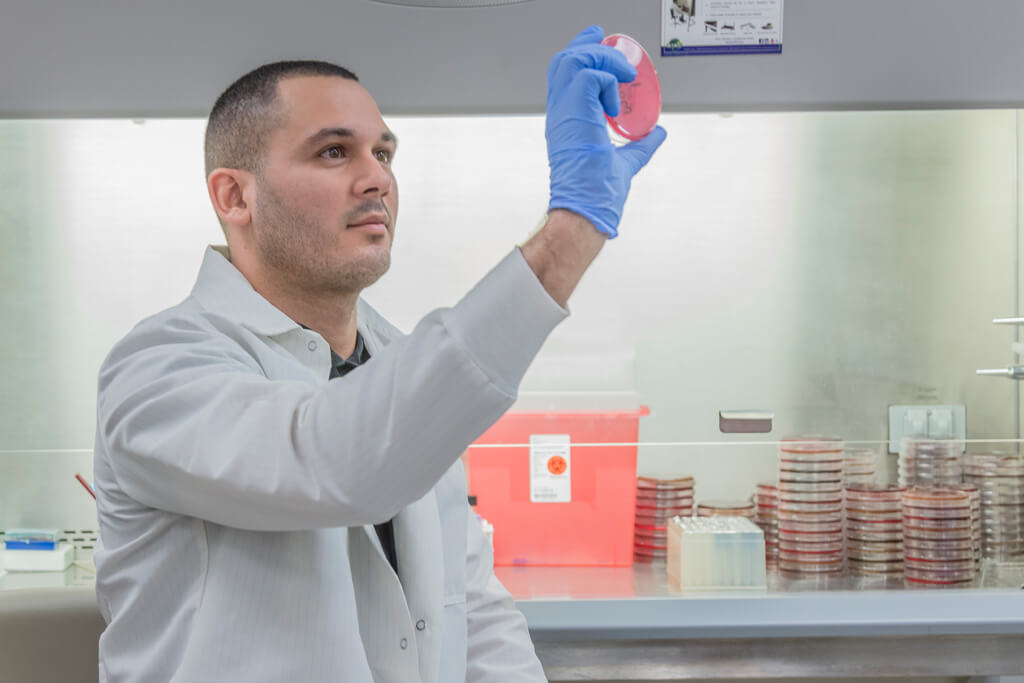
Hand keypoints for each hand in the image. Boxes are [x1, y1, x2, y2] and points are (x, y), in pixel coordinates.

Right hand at [546, 25, 666, 237]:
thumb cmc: (596, 193)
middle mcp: (561, 113)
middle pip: (563, 61)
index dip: (580, 53)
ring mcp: (565, 112)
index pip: (564, 76)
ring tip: (623, 74)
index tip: (598, 42)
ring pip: (573, 60)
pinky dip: (608, 80)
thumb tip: (658, 134)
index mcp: (567, 122)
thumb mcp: (625, 160)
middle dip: (588, 45)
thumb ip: (641, 146)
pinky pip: (590, 76)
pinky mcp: (575, 113)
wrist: (587, 208)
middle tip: (608, 42)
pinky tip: (618, 100)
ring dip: (602, 60)